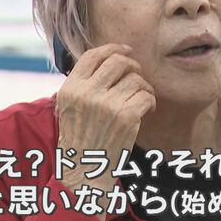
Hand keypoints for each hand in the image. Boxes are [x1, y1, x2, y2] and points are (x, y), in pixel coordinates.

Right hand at [55, 43, 155, 220]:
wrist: (85, 172)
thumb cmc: (80, 137)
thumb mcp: (70, 106)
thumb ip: (85, 82)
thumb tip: (111, 56)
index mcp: (70, 88)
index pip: (93, 55)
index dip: (113, 48)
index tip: (126, 51)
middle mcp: (87, 94)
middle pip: (118, 62)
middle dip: (133, 66)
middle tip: (137, 77)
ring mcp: (107, 105)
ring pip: (136, 79)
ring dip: (143, 87)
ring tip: (140, 99)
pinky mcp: (126, 117)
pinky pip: (146, 95)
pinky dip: (150, 102)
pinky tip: (146, 111)